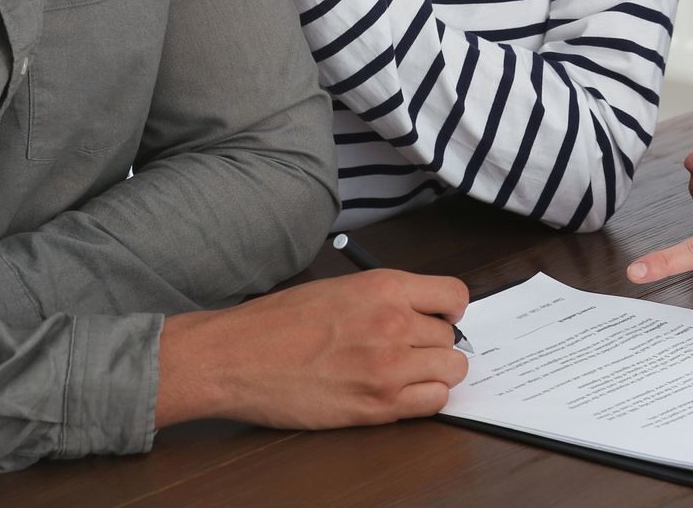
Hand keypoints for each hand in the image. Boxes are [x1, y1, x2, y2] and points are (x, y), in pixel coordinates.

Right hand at [155, 270, 470, 429]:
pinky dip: (425, 399)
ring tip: (406, 373)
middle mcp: (394, 323)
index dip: (451, 310)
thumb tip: (420, 313)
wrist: (237, 357)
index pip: (455, 295)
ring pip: (451, 371)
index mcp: (384, 287)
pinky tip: (400, 393)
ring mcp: (389, 367)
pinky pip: (434, 403)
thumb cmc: (277, 323)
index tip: (440, 318)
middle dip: (434, 345)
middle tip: (409, 351)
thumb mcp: (339, 288)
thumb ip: (384, 298)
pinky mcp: (378, 405)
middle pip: (451, 338)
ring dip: (434, 373)